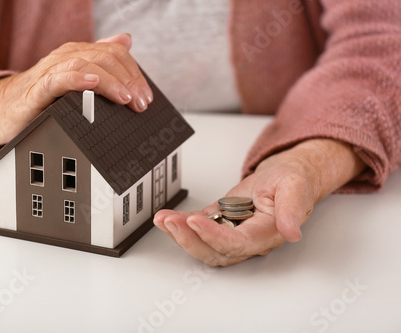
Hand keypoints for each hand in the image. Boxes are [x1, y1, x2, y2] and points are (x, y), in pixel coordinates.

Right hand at [0, 33, 152, 148]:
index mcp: (78, 55)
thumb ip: (100, 60)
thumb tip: (126, 41)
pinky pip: (58, 80)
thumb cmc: (40, 98)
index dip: (135, 73)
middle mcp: (66, 58)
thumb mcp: (74, 78)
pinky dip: (78, 80)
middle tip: (140, 103)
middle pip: (105, 57)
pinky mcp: (36, 90)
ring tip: (125, 98)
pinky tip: (93, 85)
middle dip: (129, 80)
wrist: (2, 111)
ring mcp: (50, 71)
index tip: (145, 97)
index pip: (115, 53)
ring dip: (110, 82)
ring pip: (86, 64)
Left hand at [154, 139, 365, 265]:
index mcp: (267, 233)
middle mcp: (248, 240)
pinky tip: (166, 217)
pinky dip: (180, 224)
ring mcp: (232, 233)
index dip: (214, 236)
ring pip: (203, 245)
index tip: (195, 222)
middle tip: (171, 223)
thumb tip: (291, 232)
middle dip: (190, 239)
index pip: (238, 243)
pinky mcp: (220, 223)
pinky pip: (198, 229)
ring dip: (181, 235)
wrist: (287, 177)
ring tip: (163, 220)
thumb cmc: (293, 181)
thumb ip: (293, 208)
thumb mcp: (296, 186)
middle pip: (216, 251)